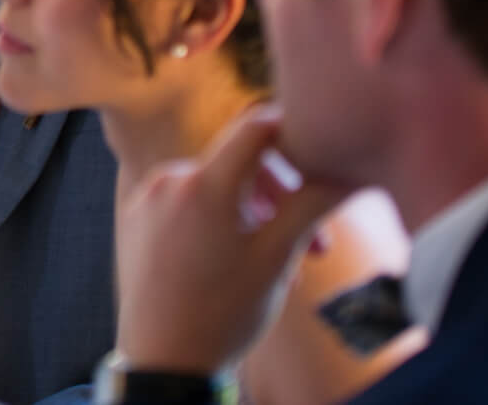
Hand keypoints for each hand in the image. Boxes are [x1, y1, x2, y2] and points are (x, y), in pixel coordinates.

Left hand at [114, 106, 352, 374]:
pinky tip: (237, 263)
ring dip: (254, 216)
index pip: (255, 127)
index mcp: (202, 183)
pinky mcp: (138, 217)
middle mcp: (168, 180)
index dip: (293, 132)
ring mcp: (147, 198)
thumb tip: (349, 172)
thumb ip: (313, 204)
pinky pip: (188, 203)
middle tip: (318, 246)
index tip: (320, 155)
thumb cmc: (223, 313)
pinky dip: (219, 222)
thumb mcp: (278, 257)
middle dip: (283, 198)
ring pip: (216, 188)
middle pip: (239, 164)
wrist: (162, 360)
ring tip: (278, 265)